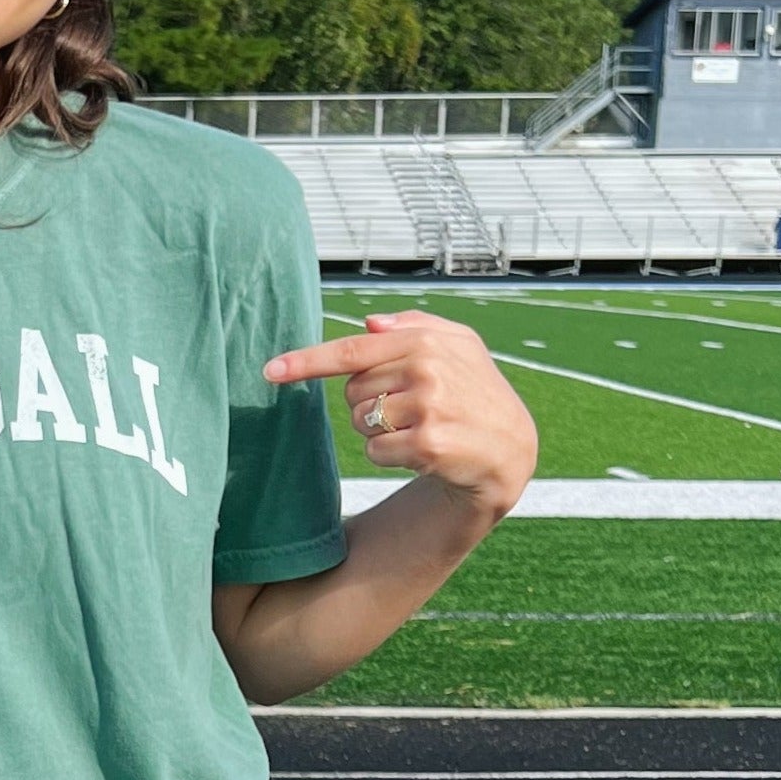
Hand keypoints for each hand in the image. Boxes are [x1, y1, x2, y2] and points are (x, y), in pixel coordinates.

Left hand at [265, 310, 537, 519]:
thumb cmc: (477, 390)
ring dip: (381, 431)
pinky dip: (389, 456)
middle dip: (371, 403)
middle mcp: (425, 369)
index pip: (351, 351)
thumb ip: (414, 326)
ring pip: (361, 422)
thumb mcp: (459, 345)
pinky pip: (375, 451)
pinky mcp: (427, 444)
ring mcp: (427, 407)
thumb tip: (368, 323)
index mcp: (424, 341)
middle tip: (413, 408)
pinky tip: (423, 452)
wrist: (511, 446)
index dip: (306, 362)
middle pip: (352, 391)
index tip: (269, 371)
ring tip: (422, 427)